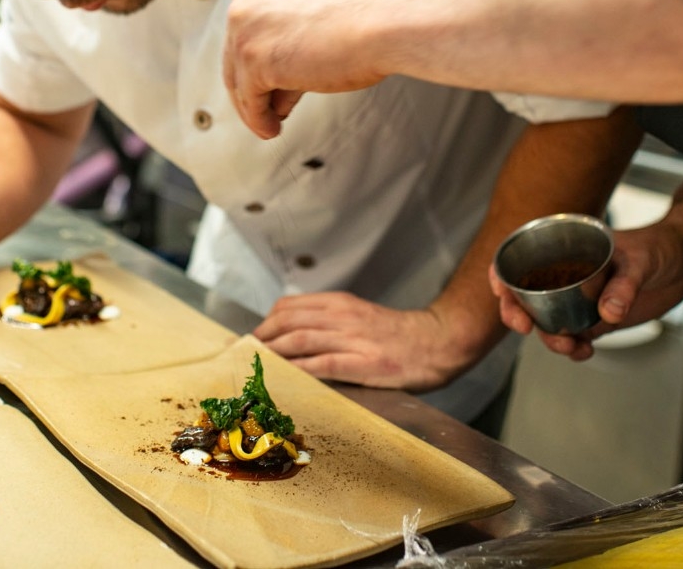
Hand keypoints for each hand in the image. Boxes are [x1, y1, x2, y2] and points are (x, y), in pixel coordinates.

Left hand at [223, 0, 388, 139]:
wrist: (383, 23)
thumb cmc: (363, 17)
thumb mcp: (313, 16)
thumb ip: (286, 37)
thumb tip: (272, 79)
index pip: (246, 26)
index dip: (258, 58)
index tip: (267, 79)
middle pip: (237, 53)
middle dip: (254, 85)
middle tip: (268, 106)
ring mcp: (243, 25)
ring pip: (240, 79)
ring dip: (256, 106)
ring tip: (270, 123)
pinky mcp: (251, 57)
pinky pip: (250, 99)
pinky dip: (260, 118)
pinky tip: (271, 128)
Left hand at [253, 291, 471, 392]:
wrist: (436, 342)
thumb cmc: (396, 335)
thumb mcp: (359, 317)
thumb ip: (328, 322)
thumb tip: (291, 336)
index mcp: (339, 304)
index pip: (289, 307)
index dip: (264, 323)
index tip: (251, 339)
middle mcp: (342, 317)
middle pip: (287, 321)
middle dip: (261, 339)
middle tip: (246, 357)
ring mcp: (352, 339)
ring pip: (299, 340)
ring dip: (272, 353)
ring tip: (256, 368)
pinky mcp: (363, 363)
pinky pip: (322, 364)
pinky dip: (298, 370)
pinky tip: (285, 378)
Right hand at [490, 219, 682, 360]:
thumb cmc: (658, 247)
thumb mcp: (640, 261)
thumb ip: (623, 286)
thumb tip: (607, 314)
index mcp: (566, 248)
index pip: (520, 257)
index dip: (502, 273)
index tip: (501, 290)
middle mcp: (565, 274)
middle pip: (524, 296)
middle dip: (518, 314)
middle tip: (527, 327)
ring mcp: (577, 298)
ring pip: (547, 322)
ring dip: (550, 338)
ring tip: (570, 346)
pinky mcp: (594, 319)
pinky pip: (573, 336)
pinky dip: (573, 349)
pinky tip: (584, 352)